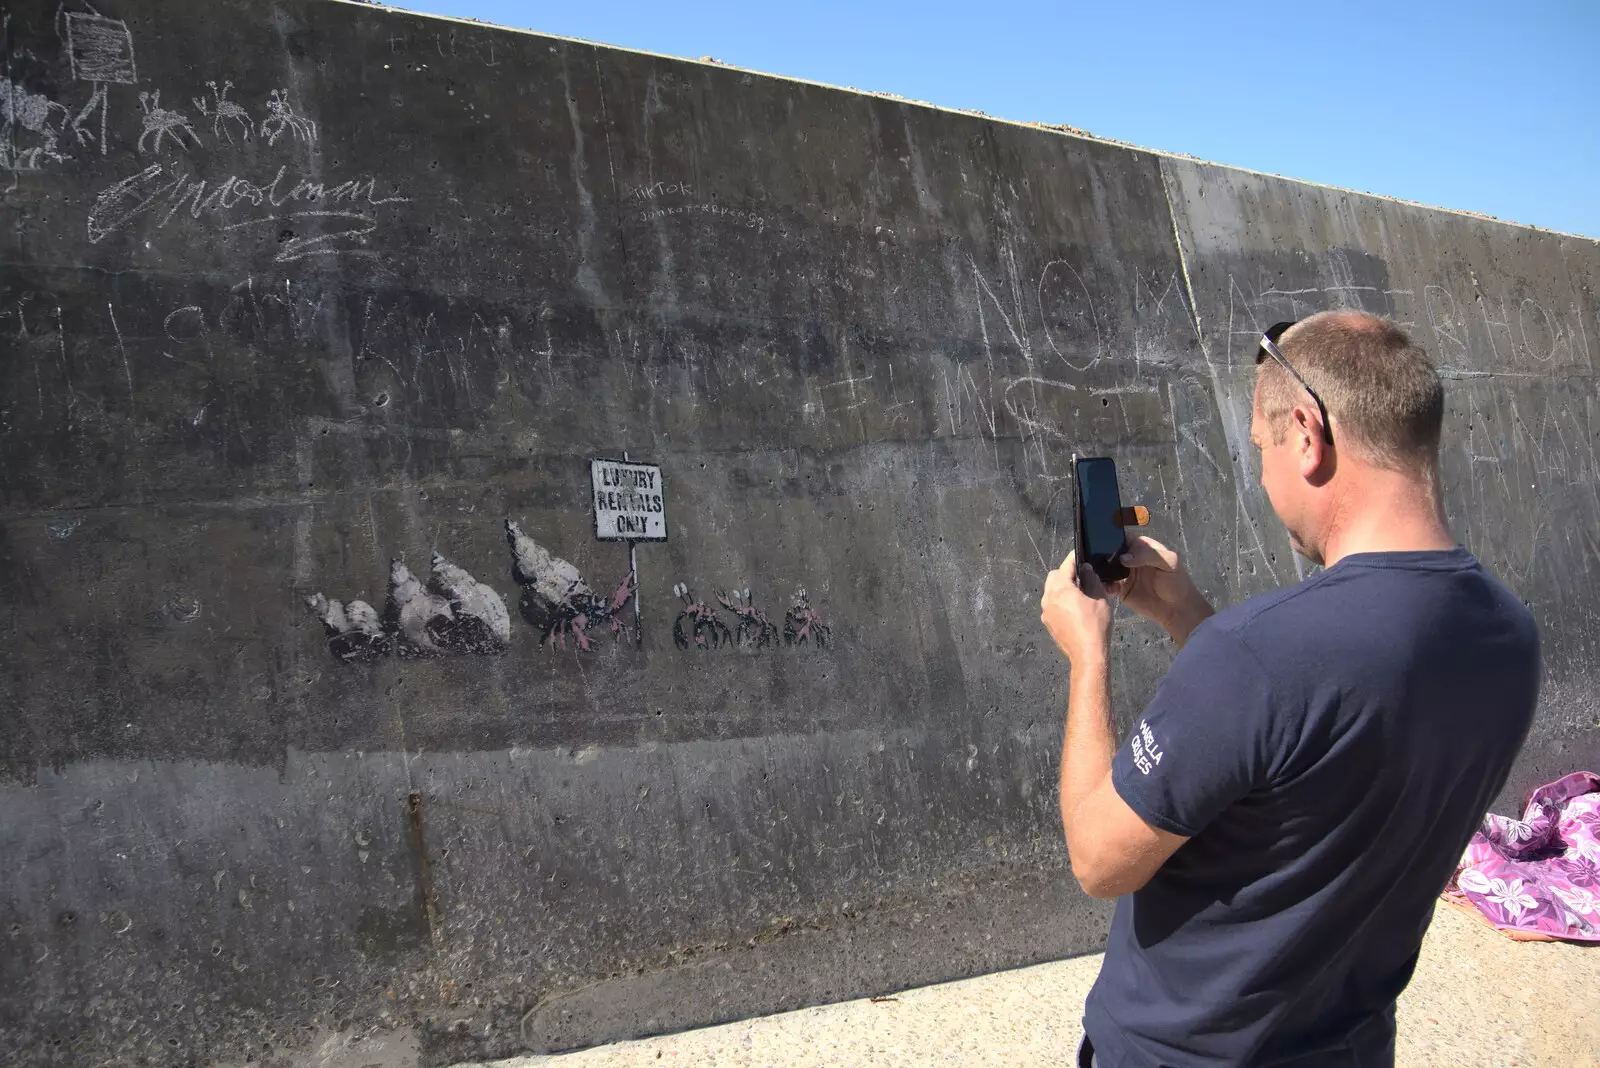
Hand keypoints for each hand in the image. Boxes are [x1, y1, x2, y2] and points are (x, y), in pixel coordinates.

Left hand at [1041, 551, 1112, 665]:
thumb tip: (1085, 568)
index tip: (1079, 553)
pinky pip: (1051, 605)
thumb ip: (1091, 579)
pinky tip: (1074, 608)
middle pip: (1053, 577)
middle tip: (1081, 575)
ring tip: (1079, 592)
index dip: (1074, 558)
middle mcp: (1048, 598)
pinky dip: (1060, 601)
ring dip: (1062, 588)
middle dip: (1065, 573)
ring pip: (1051, 591)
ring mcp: (1045, 612)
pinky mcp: (1047, 623)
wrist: (1087, 653)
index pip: (1066, 566)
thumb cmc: (1096, 625)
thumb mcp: (1099, 598)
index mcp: (1061, 590)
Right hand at [1104, 535, 1213, 646]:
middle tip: (1095, 559)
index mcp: (1141, 547)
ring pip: (1106, 568)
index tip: (1103, 542)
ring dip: (1100, 570)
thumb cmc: (1176, 582)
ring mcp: (1124, 574)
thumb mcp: (1170, 562)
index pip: (1123, 537)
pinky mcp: (1120, 589)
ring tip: (1098, 574)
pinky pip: (1107, 585)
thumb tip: (1124, 558)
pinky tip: (1109, 588)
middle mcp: (1130, 558)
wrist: (1177, 609)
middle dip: (1101, 554)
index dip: (1113, 538)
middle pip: (1110, 552)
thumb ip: (1148, 555)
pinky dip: (1104, 585)